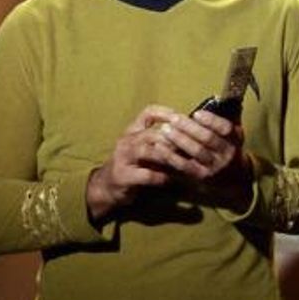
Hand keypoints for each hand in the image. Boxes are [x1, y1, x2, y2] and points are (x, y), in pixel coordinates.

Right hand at [86, 105, 200, 220]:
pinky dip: (162, 177)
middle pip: (152, 133)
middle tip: (191, 146)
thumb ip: (162, 142)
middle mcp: (127, 141)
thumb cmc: (132, 165)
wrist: (107, 187)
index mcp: (133, 131)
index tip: (181, 118)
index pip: (148, 113)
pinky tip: (172, 180)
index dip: (165, 113)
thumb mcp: (144, 149)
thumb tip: (191, 138)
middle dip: (173, 139)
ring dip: (168, 157)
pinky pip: (146, 174)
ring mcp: (123, 158)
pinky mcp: (123, 176)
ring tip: (183, 163)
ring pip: (148, 151)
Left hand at [161, 109, 252, 211]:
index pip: (225, 128)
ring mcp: (214, 166)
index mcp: (235, 139)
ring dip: (179, 139)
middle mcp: (227, 153)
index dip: (211, 120)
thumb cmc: (227, 148)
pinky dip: (171, 155)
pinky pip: (184, 165)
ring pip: (196, 151)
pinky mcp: (201, 177)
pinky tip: (160, 147)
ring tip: (165, 129)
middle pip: (208, 138)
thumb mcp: (233, 134)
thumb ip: (225, 118)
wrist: (233, 179)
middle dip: (189, 127)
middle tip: (174, 118)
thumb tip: (216, 97)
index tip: (196, 113)